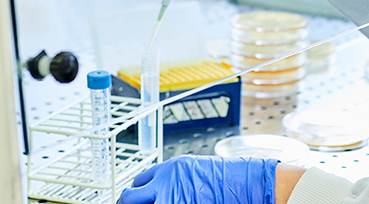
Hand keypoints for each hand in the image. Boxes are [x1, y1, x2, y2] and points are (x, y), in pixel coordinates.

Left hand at [118, 155, 276, 203]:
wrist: (240, 184)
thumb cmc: (223, 177)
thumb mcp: (191, 169)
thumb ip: (171, 179)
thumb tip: (157, 190)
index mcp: (168, 169)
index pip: (138, 182)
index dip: (135, 193)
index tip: (134, 199)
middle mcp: (165, 184)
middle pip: (129, 197)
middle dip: (128, 203)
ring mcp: (170, 199)